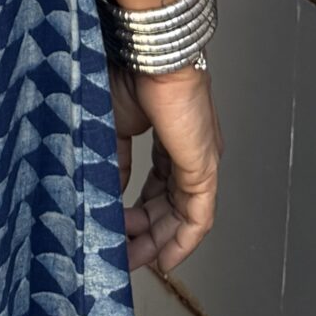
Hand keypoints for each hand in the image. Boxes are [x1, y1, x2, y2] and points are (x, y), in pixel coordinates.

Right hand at [109, 62, 220, 274]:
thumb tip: (112, 189)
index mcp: (170, 141)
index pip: (157, 187)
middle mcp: (190, 155)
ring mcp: (200, 163)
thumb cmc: (131, 74)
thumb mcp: (114, 124)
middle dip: (146, 234)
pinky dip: (182, 241)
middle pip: (170, 206)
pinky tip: (166, 259)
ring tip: (134, 260)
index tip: (116, 230)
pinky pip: (198, 217)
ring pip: (183, 216)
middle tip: (122, 254)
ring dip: (159, 242)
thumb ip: (117, 159)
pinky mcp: (203, 168)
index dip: (137, 211)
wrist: (150, 54)